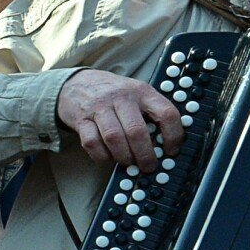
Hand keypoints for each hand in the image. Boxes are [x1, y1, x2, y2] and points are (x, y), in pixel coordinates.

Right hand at [55, 69, 183, 169]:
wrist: (76, 83)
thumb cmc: (112, 93)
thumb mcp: (136, 93)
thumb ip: (150, 112)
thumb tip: (166, 144)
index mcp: (141, 91)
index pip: (166, 113)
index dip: (173, 135)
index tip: (171, 150)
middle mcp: (121, 97)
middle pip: (137, 131)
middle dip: (145, 155)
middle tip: (148, 166)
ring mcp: (99, 107)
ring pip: (114, 138)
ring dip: (123, 157)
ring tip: (128, 162)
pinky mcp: (82, 119)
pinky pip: (92, 143)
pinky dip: (102, 155)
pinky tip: (108, 156)